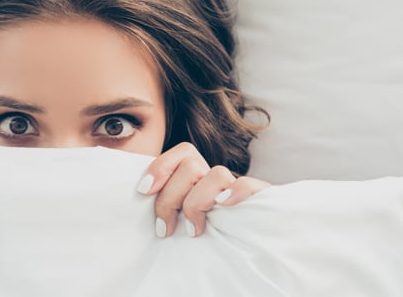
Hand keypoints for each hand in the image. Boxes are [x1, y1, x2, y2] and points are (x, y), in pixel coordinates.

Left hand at [136, 142, 269, 237]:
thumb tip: (140, 200)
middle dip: (170, 198)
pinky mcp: (262, 199)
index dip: (160, 167)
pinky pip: (248, 185)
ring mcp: (240, 189)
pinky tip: (223, 206)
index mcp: (201, 178)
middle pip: (191, 167)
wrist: (255, 250)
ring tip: (193, 230)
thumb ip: (168, 206)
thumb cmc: (210, 237)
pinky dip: (235, 191)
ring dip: (198, 202)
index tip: (143, 191)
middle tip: (165, 229)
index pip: (183, 152)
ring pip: (217, 173)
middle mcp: (219, 179)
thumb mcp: (182, 220)